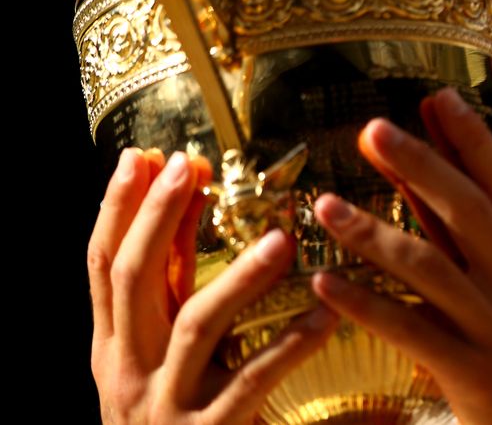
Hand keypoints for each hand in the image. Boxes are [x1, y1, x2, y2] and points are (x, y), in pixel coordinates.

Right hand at [88, 148, 338, 423]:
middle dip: (157, 218)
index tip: (144, 155)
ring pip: (195, 327)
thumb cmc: (182, 417)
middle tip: (190, 167)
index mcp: (113, 349)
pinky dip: (290, 346)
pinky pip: (254, 382)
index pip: (100, 265)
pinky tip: (327, 317)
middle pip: (132, 282)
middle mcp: (127, 374)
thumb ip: (174, 284)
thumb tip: (187, 198)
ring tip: (280, 238)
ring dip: (237, 276)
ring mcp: (166, 407)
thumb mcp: (164, 352)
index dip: (117, 208)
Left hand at [310, 87, 491, 424]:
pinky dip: (363, 305)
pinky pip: (408, 332)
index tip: (436, 98)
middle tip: (372, 128)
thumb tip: (440, 191)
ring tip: (325, 204)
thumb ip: (488, 249)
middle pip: (468, 211)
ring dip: (373, 231)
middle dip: (420, 163)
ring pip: (430, 267)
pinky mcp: (472, 374)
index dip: (473, 139)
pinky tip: (322, 284)